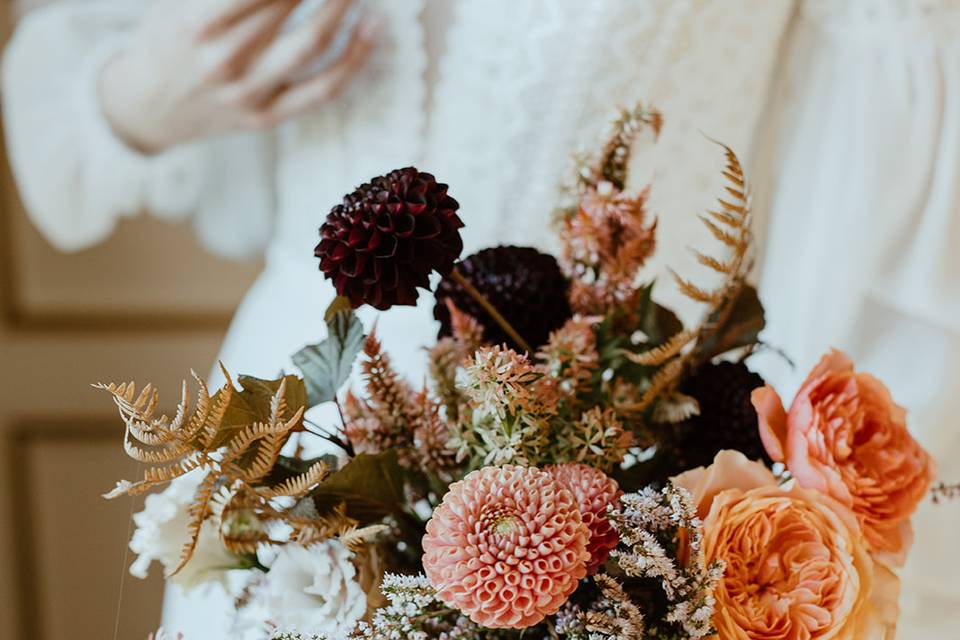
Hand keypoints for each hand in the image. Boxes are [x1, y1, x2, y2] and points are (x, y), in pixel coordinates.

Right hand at [99, 0, 378, 153]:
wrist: (146, 107)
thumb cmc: (167, 38)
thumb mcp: (181, 0)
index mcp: (197, 22)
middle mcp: (224, 60)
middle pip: (288, 2)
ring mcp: (249, 93)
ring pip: (314, 42)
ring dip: (343, 3)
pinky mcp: (268, 117)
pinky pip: (325, 88)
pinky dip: (356, 56)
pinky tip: (372, 26)